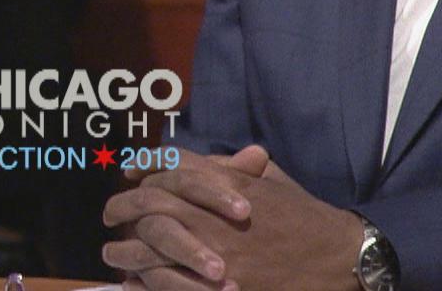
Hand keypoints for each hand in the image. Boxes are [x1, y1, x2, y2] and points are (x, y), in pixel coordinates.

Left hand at [106, 146, 363, 290]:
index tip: (130, 173)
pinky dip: (142, 280)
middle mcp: (213, 214)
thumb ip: (234, 169)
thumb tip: (197, 162)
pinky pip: (162, 282)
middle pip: (151, 202)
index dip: (145, 166)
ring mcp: (211, 251)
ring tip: (111, 253)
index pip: (172, 165)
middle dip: (122, 206)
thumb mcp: (272, 181)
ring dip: (123, 249)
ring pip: (148, 244)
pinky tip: (132, 281)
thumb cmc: (303, 216)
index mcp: (228, 183)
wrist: (332, 257)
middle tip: (109, 214)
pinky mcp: (212, 285)